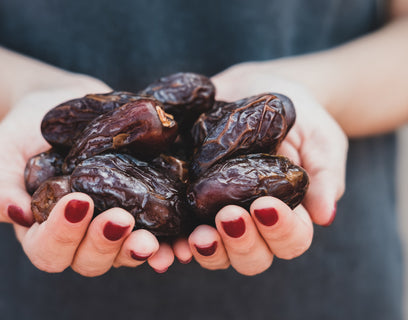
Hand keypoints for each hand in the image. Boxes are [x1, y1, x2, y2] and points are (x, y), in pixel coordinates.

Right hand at [0, 78, 173, 275]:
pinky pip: (154, 233)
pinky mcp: (139, 207)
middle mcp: (79, 235)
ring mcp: (110, 224)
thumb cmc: (25, 130)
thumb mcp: (0, 152)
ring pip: (122, 253)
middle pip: (89, 260)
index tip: (78, 202)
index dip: (62, 236)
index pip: (47, 250)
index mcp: (43, 230)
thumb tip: (17, 216)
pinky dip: (165, 242)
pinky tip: (176, 241)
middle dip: (104, 245)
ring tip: (150, 239)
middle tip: (120, 219)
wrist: (61, 103)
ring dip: (136, 250)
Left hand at [172, 63, 346, 274]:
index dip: (281, 232)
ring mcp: (218, 217)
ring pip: (215, 252)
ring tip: (197, 236)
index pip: (291, 240)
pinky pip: (179, 231)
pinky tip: (165, 243)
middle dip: (241, 243)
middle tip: (229, 215)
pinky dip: (172, 243)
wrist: (261, 89)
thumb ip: (324, 175)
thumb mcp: (321, 140)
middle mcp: (252, 225)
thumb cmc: (300, 119)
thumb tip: (325, 215)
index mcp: (287, 217)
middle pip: (251, 257)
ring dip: (207, 250)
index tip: (267, 205)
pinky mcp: (189, 201)